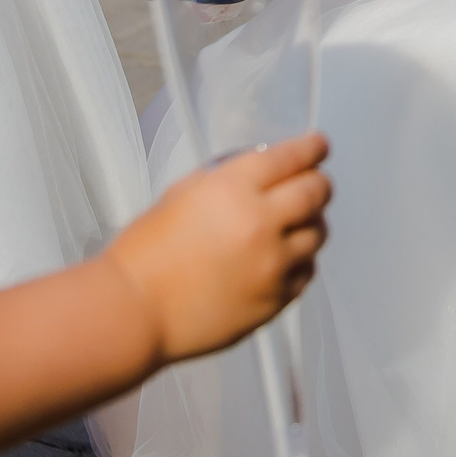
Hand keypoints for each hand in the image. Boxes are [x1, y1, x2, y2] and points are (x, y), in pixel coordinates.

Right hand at [104, 134, 331, 363]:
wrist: (136, 311)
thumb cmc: (147, 253)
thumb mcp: (183, 193)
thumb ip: (226, 180)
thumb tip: (259, 176)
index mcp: (234, 188)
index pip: (292, 157)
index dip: (312, 148)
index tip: (319, 146)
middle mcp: (261, 223)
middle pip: (316, 192)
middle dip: (319, 183)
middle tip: (316, 184)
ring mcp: (272, 264)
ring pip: (318, 233)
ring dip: (313, 222)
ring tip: (299, 223)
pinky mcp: (275, 300)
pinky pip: (306, 272)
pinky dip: (301, 261)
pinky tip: (285, 258)